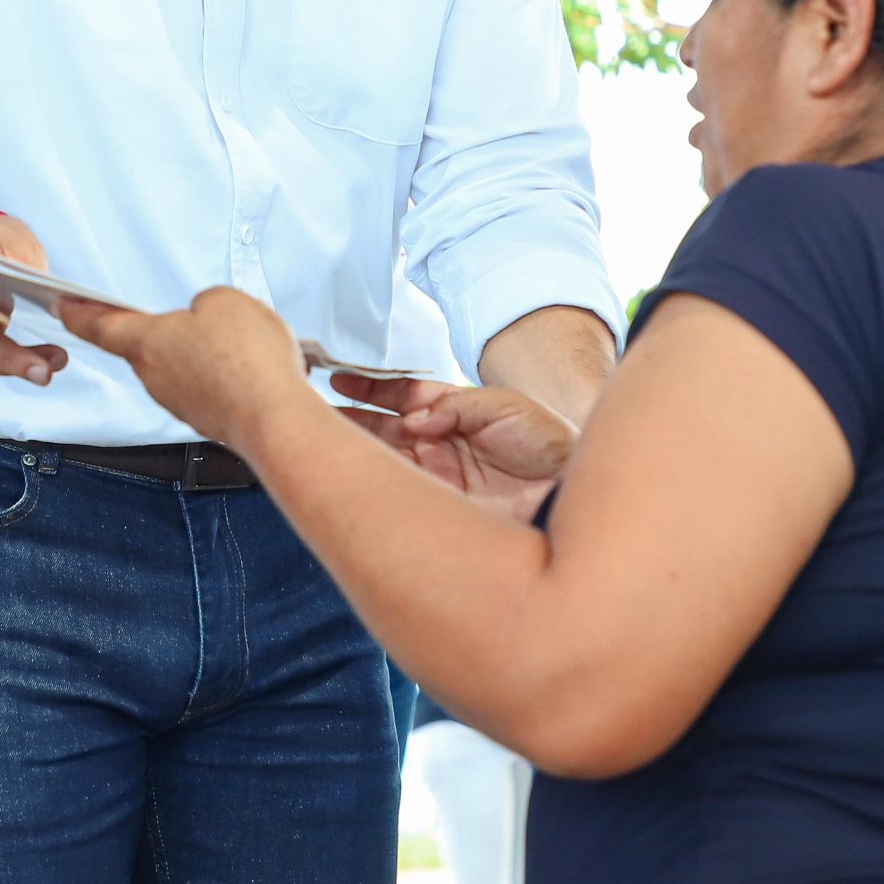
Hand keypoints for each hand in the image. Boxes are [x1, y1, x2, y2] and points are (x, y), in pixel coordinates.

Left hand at [56, 288, 307, 446]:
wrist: (276, 419)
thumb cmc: (247, 361)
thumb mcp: (225, 302)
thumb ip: (205, 304)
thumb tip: (205, 318)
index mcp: (147, 342)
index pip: (99, 324)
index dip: (79, 311)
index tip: (64, 305)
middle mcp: (155, 377)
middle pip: (148, 344)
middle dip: (166, 328)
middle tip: (189, 314)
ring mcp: (180, 402)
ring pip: (181, 366)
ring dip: (199, 352)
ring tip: (236, 338)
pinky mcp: (206, 418)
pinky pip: (206, 386)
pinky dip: (221, 373)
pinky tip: (248, 365)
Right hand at [337, 375, 575, 523]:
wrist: (572, 490)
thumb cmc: (549, 443)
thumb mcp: (505, 406)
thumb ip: (456, 405)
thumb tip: (414, 417)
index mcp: (452, 412)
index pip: (401, 395)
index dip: (369, 388)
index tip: (337, 379)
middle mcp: (438, 442)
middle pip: (381, 426)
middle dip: (347, 416)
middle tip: (312, 405)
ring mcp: (436, 474)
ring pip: (382, 458)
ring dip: (352, 445)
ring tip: (319, 433)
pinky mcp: (440, 505)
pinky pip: (399, 492)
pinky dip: (373, 481)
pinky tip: (352, 472)